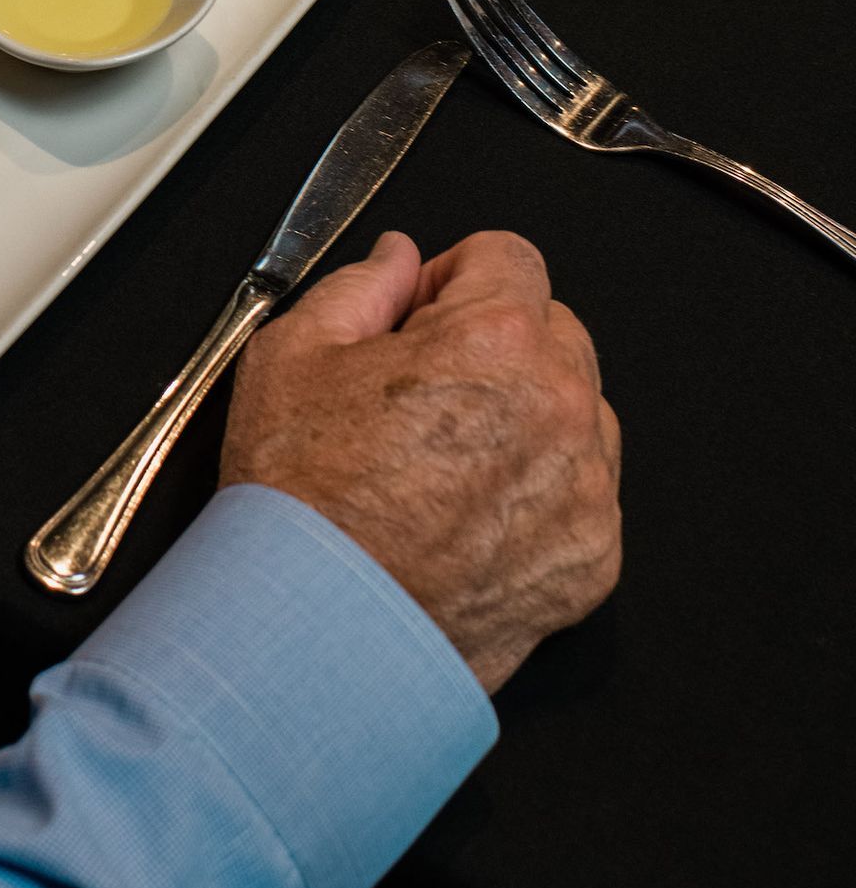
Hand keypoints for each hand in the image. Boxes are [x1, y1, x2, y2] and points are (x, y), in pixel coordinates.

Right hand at [220, 228, 621, 693]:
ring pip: (578, 410)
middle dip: (497, 342)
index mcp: (497, 338)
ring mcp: (587, 488)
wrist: (317, 631)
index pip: (509, 256)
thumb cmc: (301, 497)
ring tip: (446, 461)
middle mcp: (562, 405)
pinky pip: (583, 492)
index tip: (419, 317)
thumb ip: (362, 285)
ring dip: (529, 414)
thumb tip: (400, 257)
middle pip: (554, 329)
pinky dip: (540, 492)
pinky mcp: (593, 558)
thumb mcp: (293, 353)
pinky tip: (469, 515)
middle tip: (424, 391)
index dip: (452, 278)